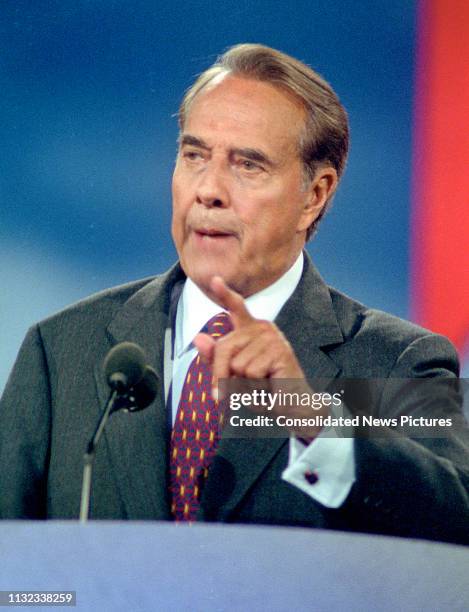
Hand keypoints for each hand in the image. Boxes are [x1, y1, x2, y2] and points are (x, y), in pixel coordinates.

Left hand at [193, 277, 324, 438]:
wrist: (292, 406)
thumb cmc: (263, 389)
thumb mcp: (233, 375)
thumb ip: (215, 358)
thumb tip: (198, 338)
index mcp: (250, 330)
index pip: (236, 307)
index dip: (224, 294)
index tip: (214, 279)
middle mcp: (262, 328)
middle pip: (223, 348)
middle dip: (221, 376)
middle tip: (233, 393)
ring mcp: (272, 338)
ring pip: (237, 365)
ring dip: (244, 385)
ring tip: (261, 386)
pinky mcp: (280, 351)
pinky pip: (251, 372)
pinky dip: (255, 387)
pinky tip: (269, 386)